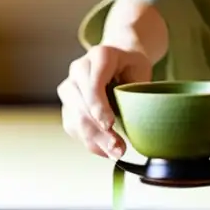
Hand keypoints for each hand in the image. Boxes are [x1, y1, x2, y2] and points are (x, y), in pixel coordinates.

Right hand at [58, 44, 151, 158]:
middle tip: (118, 148)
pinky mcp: (67, 104)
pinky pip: (73, 127)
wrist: (120, 59)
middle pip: (82, 105)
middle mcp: (79, 69)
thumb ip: (136, 91)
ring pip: (75, 119)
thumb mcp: (142, 70)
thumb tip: (140, 121)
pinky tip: (105, 151)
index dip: (99, 105)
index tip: (109, 124)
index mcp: (100, 56)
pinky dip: (90, 142)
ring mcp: (69, 87)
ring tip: (115, 153)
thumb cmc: (133, 66)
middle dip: (99, 131)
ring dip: (94, 141)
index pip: (94, 83)